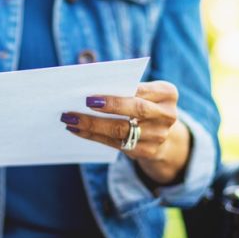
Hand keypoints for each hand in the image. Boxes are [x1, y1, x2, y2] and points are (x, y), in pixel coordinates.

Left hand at [61, 81, 191, 184]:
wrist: (161, 132)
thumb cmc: (143, 103)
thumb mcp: (143, 92)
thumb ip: (125, 88)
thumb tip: (91, 86)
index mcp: (168, 93)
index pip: (141, 91)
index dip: (118, 95)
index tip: (92, 96)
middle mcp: (168, 115)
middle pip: (136, 111)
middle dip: (108, 108)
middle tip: (82, 105)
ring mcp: (160, 136)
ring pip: (122, 130)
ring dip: (93, 125)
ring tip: (71, 119)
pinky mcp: (148, 151)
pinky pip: (116, 144)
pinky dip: (94, 136)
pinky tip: (77, 130)